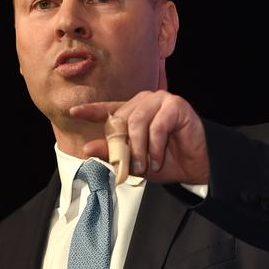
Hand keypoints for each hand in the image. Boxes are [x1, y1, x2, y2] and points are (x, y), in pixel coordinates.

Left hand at [70, 90, 208, 184]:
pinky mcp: (176, 106)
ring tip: (146, 165)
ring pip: (137, 122)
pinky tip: (157, 159)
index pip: (108, 109)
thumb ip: (111, 153)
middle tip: (130, 166)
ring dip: (139, 149)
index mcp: (133, 112)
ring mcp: (161, 101)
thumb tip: (87, 149)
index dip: (91, 110)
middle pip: (121, 120)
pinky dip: (155, 147)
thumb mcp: (133, 162)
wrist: (195, 167)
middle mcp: (145, 102)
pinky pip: (157, 126)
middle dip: (122, 147)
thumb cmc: (165, 162)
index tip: (73, 111)